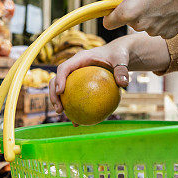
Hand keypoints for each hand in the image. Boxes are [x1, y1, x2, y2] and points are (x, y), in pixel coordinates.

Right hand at [49, 32, 169, 113]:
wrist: (117, 56)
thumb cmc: (118, 56)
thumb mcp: (121, 59)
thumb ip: (122, 69)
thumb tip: (123, 83)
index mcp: (80, 59)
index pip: (65, 67)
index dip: (59, 78)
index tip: (61, 92)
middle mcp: (74, 67)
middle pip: (56, 80)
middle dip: (54, 94)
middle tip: (59, 108)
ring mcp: (74, 76)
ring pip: (61, 90)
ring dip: (58, 102)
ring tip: (62, 114)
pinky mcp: (78, 84)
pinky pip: (74, 97)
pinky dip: (74, 108)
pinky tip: (77, 121)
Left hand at [99, 0, 177, 37]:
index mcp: (127, 11)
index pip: (108, 23)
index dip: (110, 13)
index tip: (117, 5)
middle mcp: (140, 25)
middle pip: (128, 22)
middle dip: (132, 10)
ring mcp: (156, 31)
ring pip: (144, 25)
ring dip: (147, 15)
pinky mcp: (170, 33)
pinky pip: (159, 28)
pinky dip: (161, 19)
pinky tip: (170, 5)